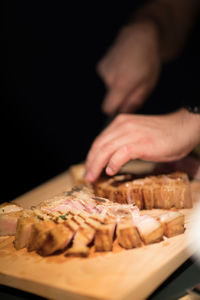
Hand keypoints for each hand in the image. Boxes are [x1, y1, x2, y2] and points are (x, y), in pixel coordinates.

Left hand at [85, 109, 199, 181]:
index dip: (92, 156)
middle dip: (91, 163)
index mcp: (121, 123)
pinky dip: (113, 164)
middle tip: (88, 176)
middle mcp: (123, 126)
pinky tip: (111, 172)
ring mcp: (132, 134)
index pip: (100, 140)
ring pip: (106, 150)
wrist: (183, 129)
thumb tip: (110, 162)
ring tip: (94, 177)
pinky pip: (121, 154)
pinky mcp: (141, 143)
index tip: (89, 168)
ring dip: (97, 166)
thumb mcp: (137, 135)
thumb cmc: (162, 135)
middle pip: (99, 146)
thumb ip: (123, 143)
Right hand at [97, 20, 160, 114]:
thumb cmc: (148, 60)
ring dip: (117, 85)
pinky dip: (114, 76)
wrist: (140, 35)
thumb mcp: (148, 83)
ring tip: (129, 74)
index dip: (114, 111)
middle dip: (120, 96)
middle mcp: (108, 77)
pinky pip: (106, 78)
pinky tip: (123, 68)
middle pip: (109, 98)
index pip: (107, 108)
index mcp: (121, 84)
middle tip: (133, 86)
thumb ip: (135, 100)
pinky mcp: (100, 65)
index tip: (122, 108)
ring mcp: (102, 70)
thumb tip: (124, 112)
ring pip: (108, 88)